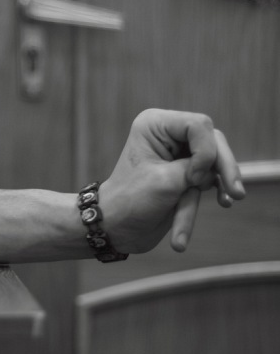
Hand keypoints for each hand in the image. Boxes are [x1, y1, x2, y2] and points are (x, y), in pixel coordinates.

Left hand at [100, 109, 245, 254]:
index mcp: (154, 125)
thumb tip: (218, 162)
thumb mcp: (167, 182)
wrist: (115, 228)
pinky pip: (209, 180)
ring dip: (220, 185)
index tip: (195, 178)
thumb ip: (199, 167)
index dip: (206, 150)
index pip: (198, 125)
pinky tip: (225, 203)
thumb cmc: (131, 201)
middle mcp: (166, 134)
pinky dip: (215, 193)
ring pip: (214, 163)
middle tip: (237, 193)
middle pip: (212, 141)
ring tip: (230, 201)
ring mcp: (177, 154)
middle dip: (224, 167)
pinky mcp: (185, 173)